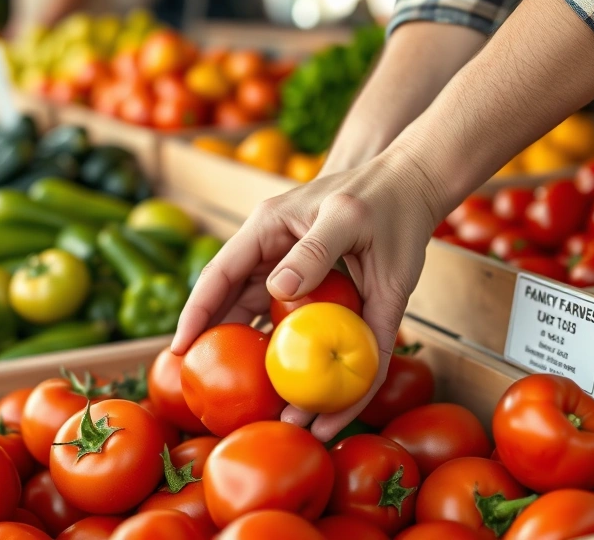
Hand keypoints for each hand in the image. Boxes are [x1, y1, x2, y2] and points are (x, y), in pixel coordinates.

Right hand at [170, 150, 441, 440]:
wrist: (415, 188)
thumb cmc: (381, 196)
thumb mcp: (347, 218)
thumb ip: (315, 250)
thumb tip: (276, 289)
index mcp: (268, 230)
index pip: (219, 275)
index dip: (196, 313)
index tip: (179, 350)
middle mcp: (276, 255)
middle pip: (236, 306)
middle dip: (222, 346)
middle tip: (209, 391)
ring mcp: (299, 276)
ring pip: (266, 323)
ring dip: (262, 362)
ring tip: (262, 405)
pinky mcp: (326, 293)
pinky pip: (305, 331)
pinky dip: (302, 360)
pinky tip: (305, 394)